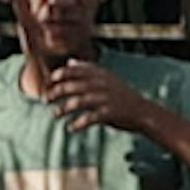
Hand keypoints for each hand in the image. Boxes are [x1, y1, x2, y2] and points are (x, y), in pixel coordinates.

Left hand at [36, 56, 184, 154]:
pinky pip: (89, 118)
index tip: (48, 82)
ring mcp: (105, 98)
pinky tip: (71, 128)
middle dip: (56, 92)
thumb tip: (70, 62)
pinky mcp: (109, 113)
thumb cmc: (122, 96)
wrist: (143, 112)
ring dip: (63, 109)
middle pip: (72, 86)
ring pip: (77, 102)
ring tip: (55, 115)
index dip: (58, 75)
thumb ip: (88, 70)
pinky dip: (78, 124)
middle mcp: (101, 84)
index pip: (74, 70)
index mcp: (100, 74)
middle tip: (46, 99)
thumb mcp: (106, 78)